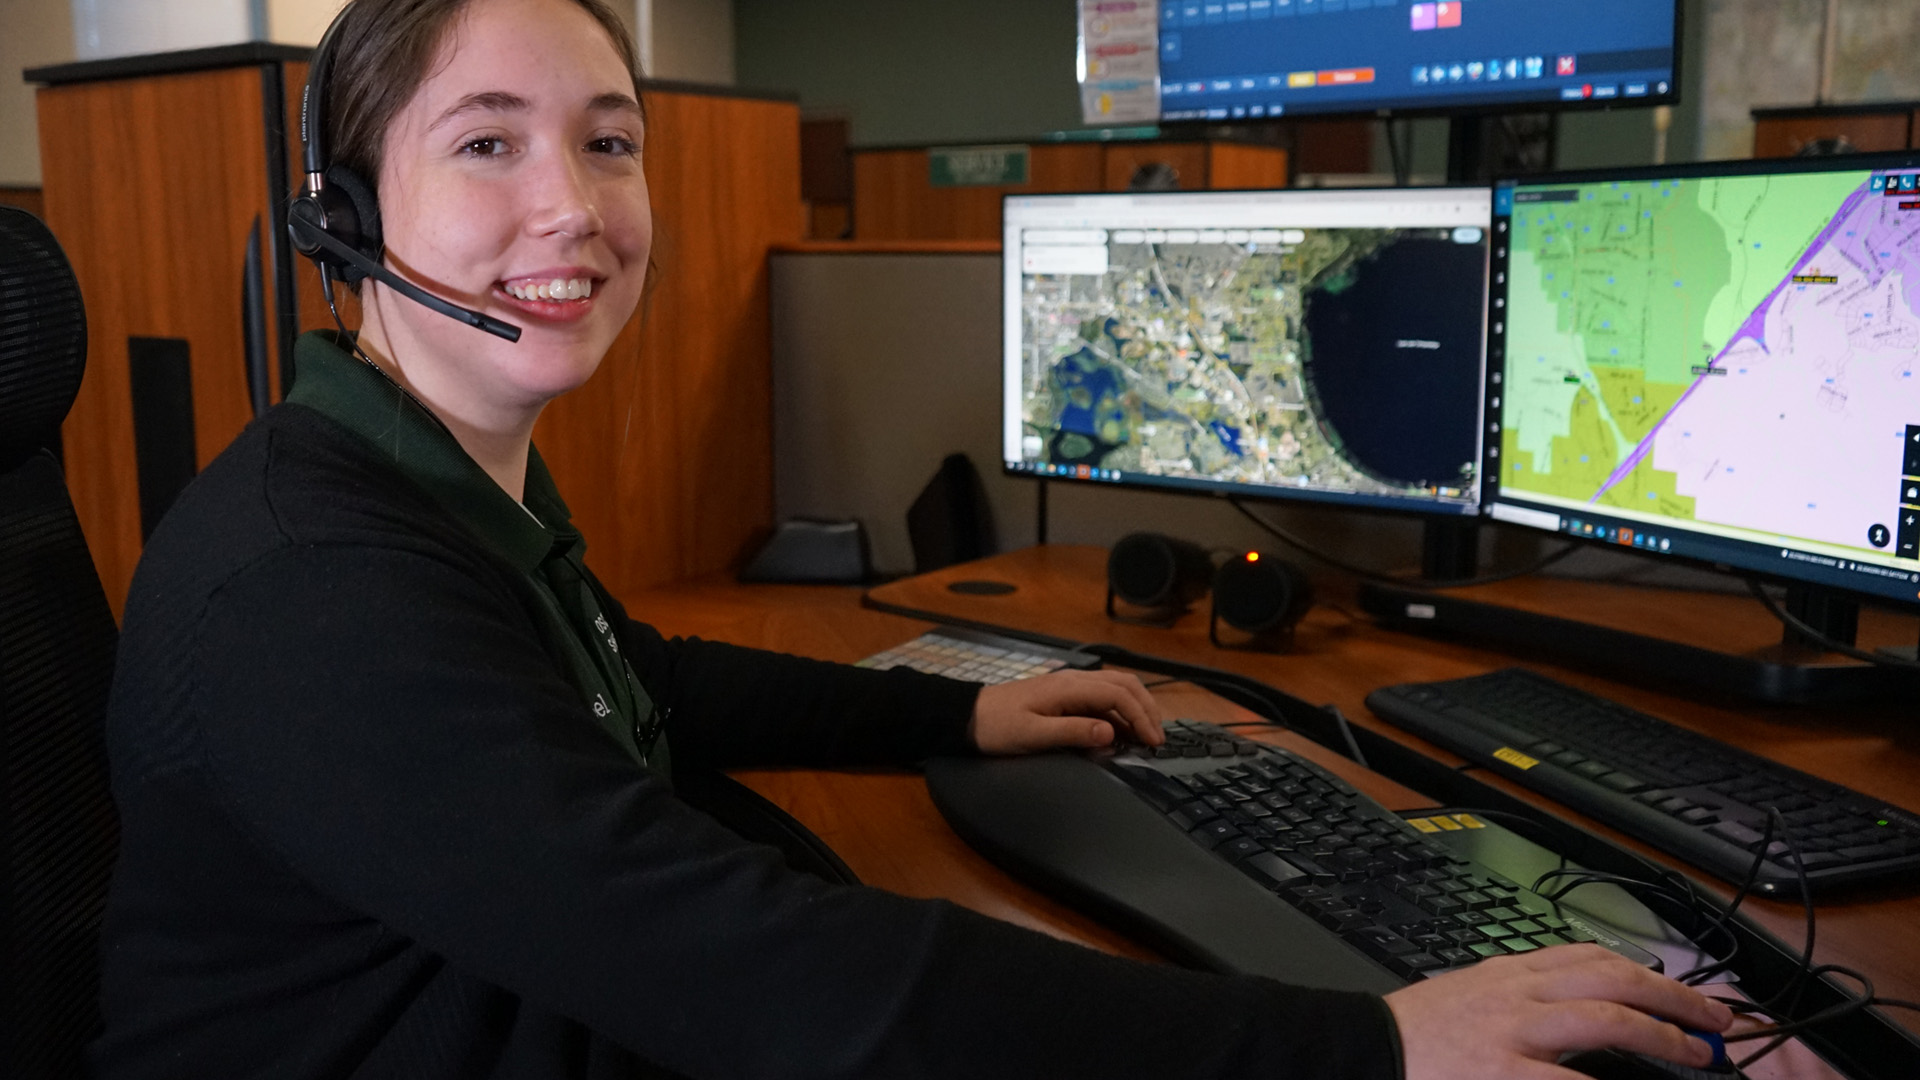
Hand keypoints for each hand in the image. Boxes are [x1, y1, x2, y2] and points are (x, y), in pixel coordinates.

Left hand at [969, 669, 1165, 754]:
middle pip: (1124, 684)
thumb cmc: (996, 727)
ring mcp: (1069, 685)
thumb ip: (1072, 733)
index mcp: (1068, 687)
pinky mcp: (1065, 694)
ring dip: (1136, 708)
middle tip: (1158, 739)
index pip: (1119, 695)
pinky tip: (1122, 731)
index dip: (1141, 718)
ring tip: (1146, 735)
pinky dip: (1120, 711)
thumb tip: (1110, 733)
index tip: (1153, 743)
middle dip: (1147, 709)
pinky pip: (1102, 696)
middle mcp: (1073, 680)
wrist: (967, 716)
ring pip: (1116, 687)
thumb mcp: (1032, 735)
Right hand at [1385, 944, 1733, 1079]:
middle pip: (1611, 976)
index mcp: (1508, 973)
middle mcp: (1518, 993)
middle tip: (1713, 1018)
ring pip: (1606, 1016)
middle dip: (1671, 996)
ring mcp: (1513, 1032)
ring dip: (1662, 1033)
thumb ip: (1517, 1000)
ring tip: (1697, 1052)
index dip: (1644, 970)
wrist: (1363, 1049)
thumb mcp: (1468, 998)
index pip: (1589, 955)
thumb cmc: (1413, 1034)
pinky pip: (1569, 1078)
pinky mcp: (1503, 1072)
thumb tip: (1571, 1018)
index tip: (1678, 990)